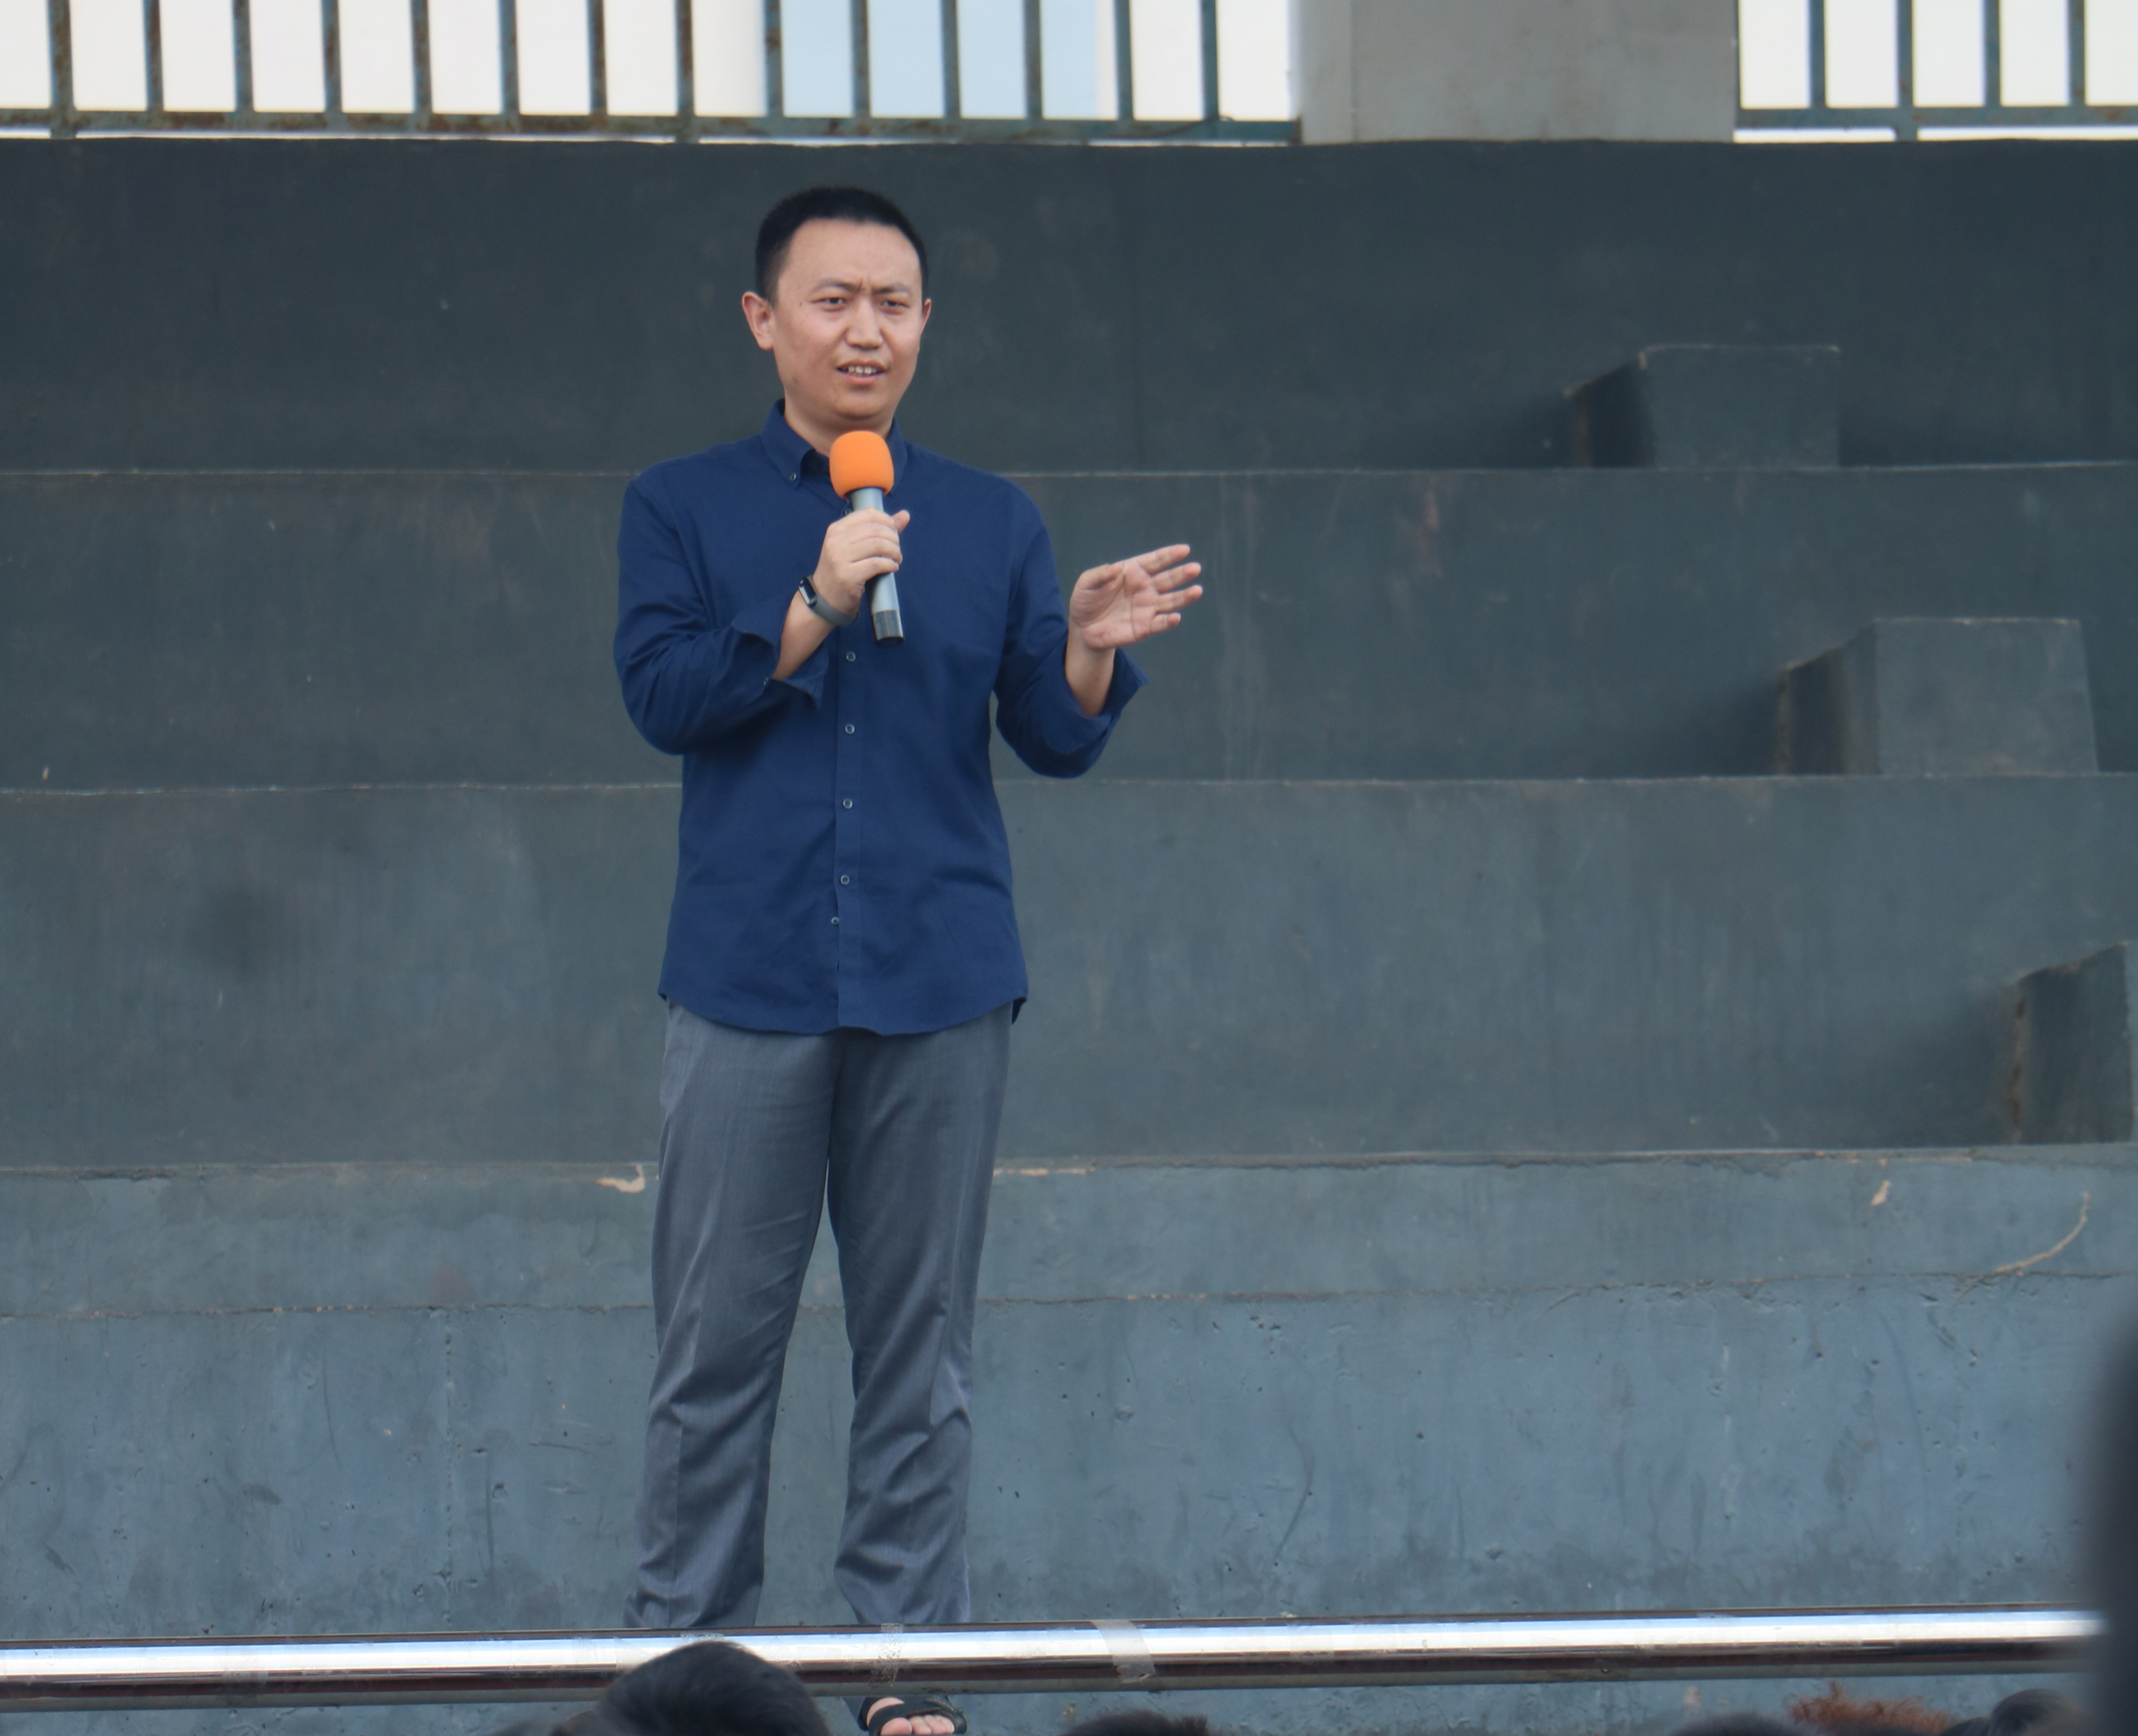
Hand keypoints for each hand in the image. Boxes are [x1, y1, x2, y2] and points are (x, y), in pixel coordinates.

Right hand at [813, 508, 909, 616]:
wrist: (825, 599)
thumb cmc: (843, 571)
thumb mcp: (853, 547)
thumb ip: (878, 530)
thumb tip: (905, 515)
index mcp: (836, 529)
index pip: (869, 514)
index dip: (888, 521)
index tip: (894, 533)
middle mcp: (836, 541)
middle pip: (876, 529)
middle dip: (893, 538)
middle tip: (897, 550)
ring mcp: (840, 558)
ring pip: (878, 545)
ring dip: (894, 552)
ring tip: (896, 559)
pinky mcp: (848, 576)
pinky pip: (876, 564)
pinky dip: (890, 564)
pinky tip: (892, 568)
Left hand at [1068, 544, 1202, 650]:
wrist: (1083, 627)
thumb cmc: (1086, 599)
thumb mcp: (1086, 583)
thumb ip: (1099, 574)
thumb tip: (1115, 569)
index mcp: (1134, 571)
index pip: (1156, 561)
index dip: (1170, 555)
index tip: (1184, 550)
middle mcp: (1145, 588)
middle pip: (1168, 579)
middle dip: (1182, 574)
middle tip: (1195, 568)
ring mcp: (1147, 608)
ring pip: (1170, 601)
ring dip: (1184, 597)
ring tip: (1196, 591)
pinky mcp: (1144, 627)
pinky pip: (1160, 624)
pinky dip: (1168, 621)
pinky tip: (1176, 617)